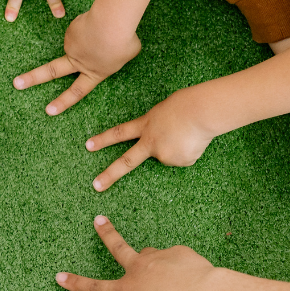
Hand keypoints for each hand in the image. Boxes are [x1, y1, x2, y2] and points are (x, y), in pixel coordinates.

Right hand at [12, 8, 140, 115]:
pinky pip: (82, 27)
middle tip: (16, 83)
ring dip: (92, 35)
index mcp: (95, 73)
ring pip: (80, 40)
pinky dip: (92, 24)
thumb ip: (115, 55)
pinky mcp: (70, 30)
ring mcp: (72, 46)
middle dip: (32, 78)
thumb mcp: (128, 54)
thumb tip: (106, 49)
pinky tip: (101, 22)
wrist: (111, 23)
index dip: (63, 102)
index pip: (77, 92)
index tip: (48, 111)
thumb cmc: (124, 40)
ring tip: (108, 30)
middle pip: (51, 71)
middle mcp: (78, 62)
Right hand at [55, 216, 217, 290]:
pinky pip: (178, 261)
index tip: (60, 276)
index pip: (96, 289)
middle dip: (106, 233)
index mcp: (128, 290)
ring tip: (175, 282)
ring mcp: (158, 257)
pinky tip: (194, 281)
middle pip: (117, 247)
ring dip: (158, 266)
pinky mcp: (178, 252)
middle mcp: (138, 269)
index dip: (76, 283)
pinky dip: (184, 271)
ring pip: (153, 257)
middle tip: (99, 220)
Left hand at [85, 90, 213, 190]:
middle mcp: (151, 142)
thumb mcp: (164, 111)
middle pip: (127, 162)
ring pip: (169, 156)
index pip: (119, 133)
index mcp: (146, 125)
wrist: (201, 112)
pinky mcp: (179, 162)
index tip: (88, 146)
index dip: (103, 140)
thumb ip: (157, 127)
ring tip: (189, 133)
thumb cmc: (187, 104)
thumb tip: (163, 143)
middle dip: (110, 174)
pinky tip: (195, 140)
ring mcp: (164, 154)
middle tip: (96, 187)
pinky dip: (190, 151)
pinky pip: (184, 158)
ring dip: (179, 147)